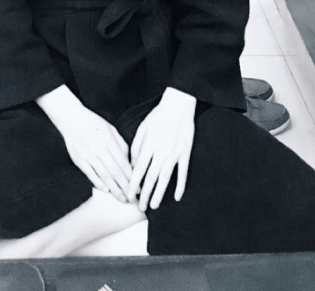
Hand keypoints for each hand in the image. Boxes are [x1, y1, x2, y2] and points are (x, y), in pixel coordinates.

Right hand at [57, 106, 132, 202]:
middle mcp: (99, 148)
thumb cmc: (93, 123)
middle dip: (125, 187)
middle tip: (133, 199)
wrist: (71, 118)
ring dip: (114, 189)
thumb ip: (121, 145)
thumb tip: (130, 163)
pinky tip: (106, 190)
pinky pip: (90, 174)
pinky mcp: (78, 159)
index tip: (139, 188)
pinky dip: (98, 183)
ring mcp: (87, 155)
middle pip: (115, 172)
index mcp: (109, 140)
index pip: (123, 163)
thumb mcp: (110, 129)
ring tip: (122, 199)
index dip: (132, 177)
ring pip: (104, 175)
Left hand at [128, 88, 195, 210]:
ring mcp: (174, 154)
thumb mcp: (142, 128)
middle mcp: (160, 151)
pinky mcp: (185, 154)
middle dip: (145, 194)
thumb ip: (136, 147)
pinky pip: (183, 173)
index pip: (139, 169)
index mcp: (148, 145)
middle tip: (140, 207)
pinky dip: (180, 186)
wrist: (178, 106)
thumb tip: (133, 165)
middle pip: (151, 177)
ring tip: (154, 206)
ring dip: (159, 193)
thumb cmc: (158, 116)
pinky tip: (177, 197)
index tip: (129, 195)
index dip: (133, 184)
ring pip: (165, 178)